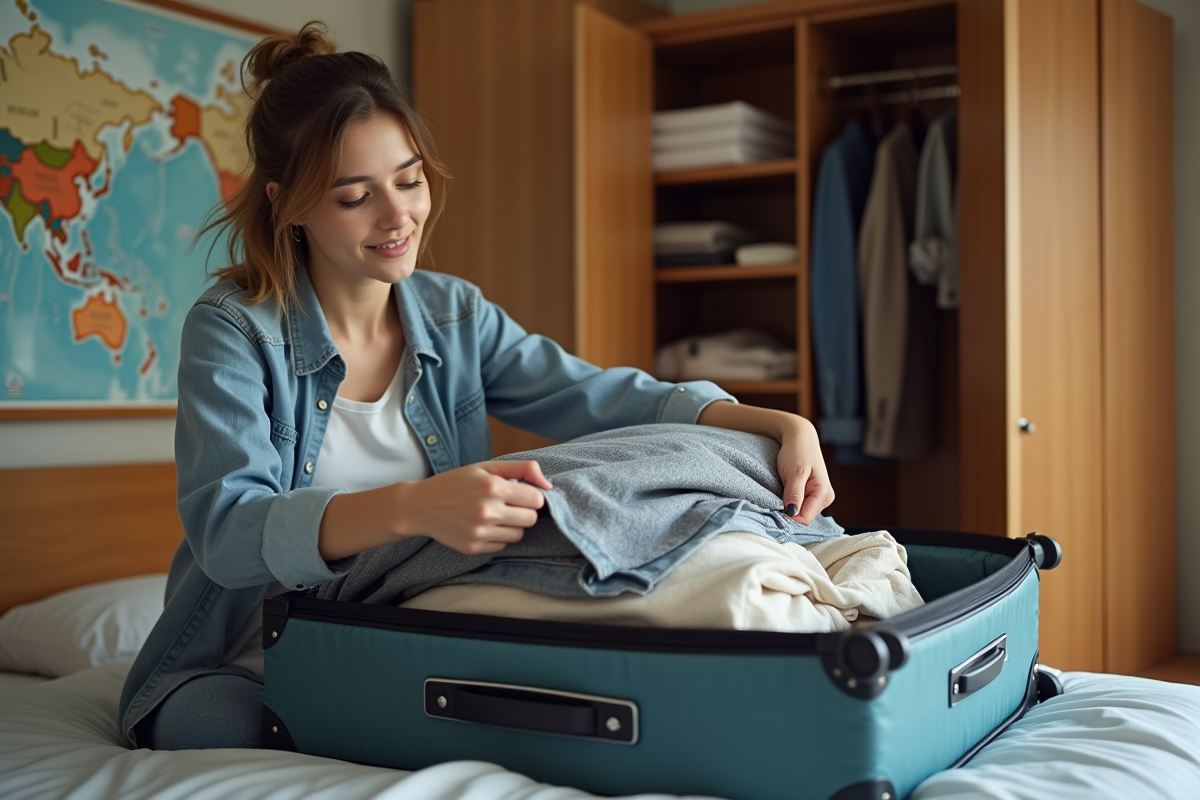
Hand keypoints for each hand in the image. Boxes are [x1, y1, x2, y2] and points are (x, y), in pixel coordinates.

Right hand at [396, 460, 552, 554]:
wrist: (421, 506)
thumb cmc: (456, 483)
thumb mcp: (486, 467)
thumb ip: (522, 469)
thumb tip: (549, 485)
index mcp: (492, 487)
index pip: (536, 499)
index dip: (531, 495)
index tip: (520, 493)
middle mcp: (487, 511)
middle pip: (531, 519)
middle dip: (524, 511)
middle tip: (508, 504)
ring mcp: (480, 532)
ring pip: (519, 534)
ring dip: (512, 525)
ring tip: (495, 515)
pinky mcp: (474, 547)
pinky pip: (503, 546)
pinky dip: (498, 537)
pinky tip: (483, 526)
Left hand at [696, 401, 834, 524]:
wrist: (799, 437)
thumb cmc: (797, 451)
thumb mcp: (795, 472)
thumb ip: (794, 493)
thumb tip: (792, 513)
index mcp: (824, 494)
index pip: (804, 519)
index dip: (787, 518)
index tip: (771, 510)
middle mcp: (825, 499)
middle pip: (803, 518)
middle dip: (787, 513)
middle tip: (772, 501)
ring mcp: (819, 498)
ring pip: (800, 514)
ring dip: (787, 508)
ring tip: (778, 495)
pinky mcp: (811, 495)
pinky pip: (799, 507)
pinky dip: (789, 503)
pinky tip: (782, 495)